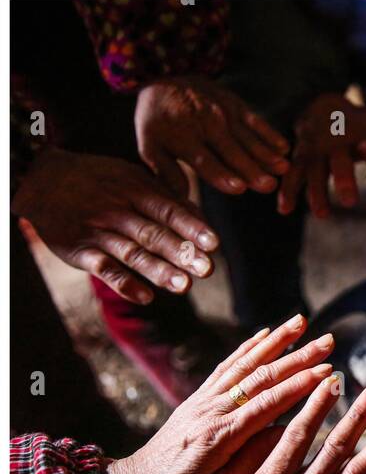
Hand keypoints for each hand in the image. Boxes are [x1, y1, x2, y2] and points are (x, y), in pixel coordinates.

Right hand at [13, 148, 218, 303]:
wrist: (44, 178)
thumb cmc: (98, 178)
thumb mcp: (131, 176)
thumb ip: (163, 196)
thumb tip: (198, 216)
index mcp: (137, 190)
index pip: (169, 210)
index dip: (192, 227)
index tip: (214, 243)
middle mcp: (120, 211)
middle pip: (155, 234)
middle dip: (183, 253)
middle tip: (208, 270)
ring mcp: (99, 232)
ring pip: (133, 253)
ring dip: (159, 271)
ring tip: (184, 287)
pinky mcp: (80, 251)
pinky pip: (104, 268)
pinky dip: (124, 283)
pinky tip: (145, 297)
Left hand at [104, 314, 334, 473]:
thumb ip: (249, 464)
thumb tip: (284, 432)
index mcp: (219, 438)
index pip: (267, 404)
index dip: (300, 385)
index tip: (328, 371)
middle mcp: (212, 411)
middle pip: (261, 376)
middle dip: (299, 357)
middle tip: (329, 341)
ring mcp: (204, 400)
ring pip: (245, 363)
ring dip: (277, 340)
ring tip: (302, 321)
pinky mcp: (198, 397)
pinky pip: (227, 366)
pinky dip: (248, 346)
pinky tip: (266, 333)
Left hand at [135, 77, 289, 197]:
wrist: (164, 80)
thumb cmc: (157, 121)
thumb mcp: (149, 146)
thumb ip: (166, 172)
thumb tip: (181, 197)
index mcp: (183, 138)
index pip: (206, 161)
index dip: (222, 175)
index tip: (239, 188)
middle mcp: (206, 124)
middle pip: (232, 152)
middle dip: (252, 169)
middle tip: (269, 186)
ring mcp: (223, 112)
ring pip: (247, 138)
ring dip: (266, 154)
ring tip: (282, 169)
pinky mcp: (234, 104)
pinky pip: (254, 120)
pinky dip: (269, 133)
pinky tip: (283, 147)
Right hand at [277, 94, 365, 217]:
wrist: (320, 105)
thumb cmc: (356, 125)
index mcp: (359, 136)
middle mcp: (336, 144)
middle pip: (340, 162)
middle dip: (344, 180)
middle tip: (351, 202)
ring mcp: (315, 151)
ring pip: (314, 173)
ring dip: (316, 193)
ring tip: (323, 215)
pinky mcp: (299, 159)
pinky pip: (292, 175)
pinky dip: (287, 191)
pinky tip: (284, 210)